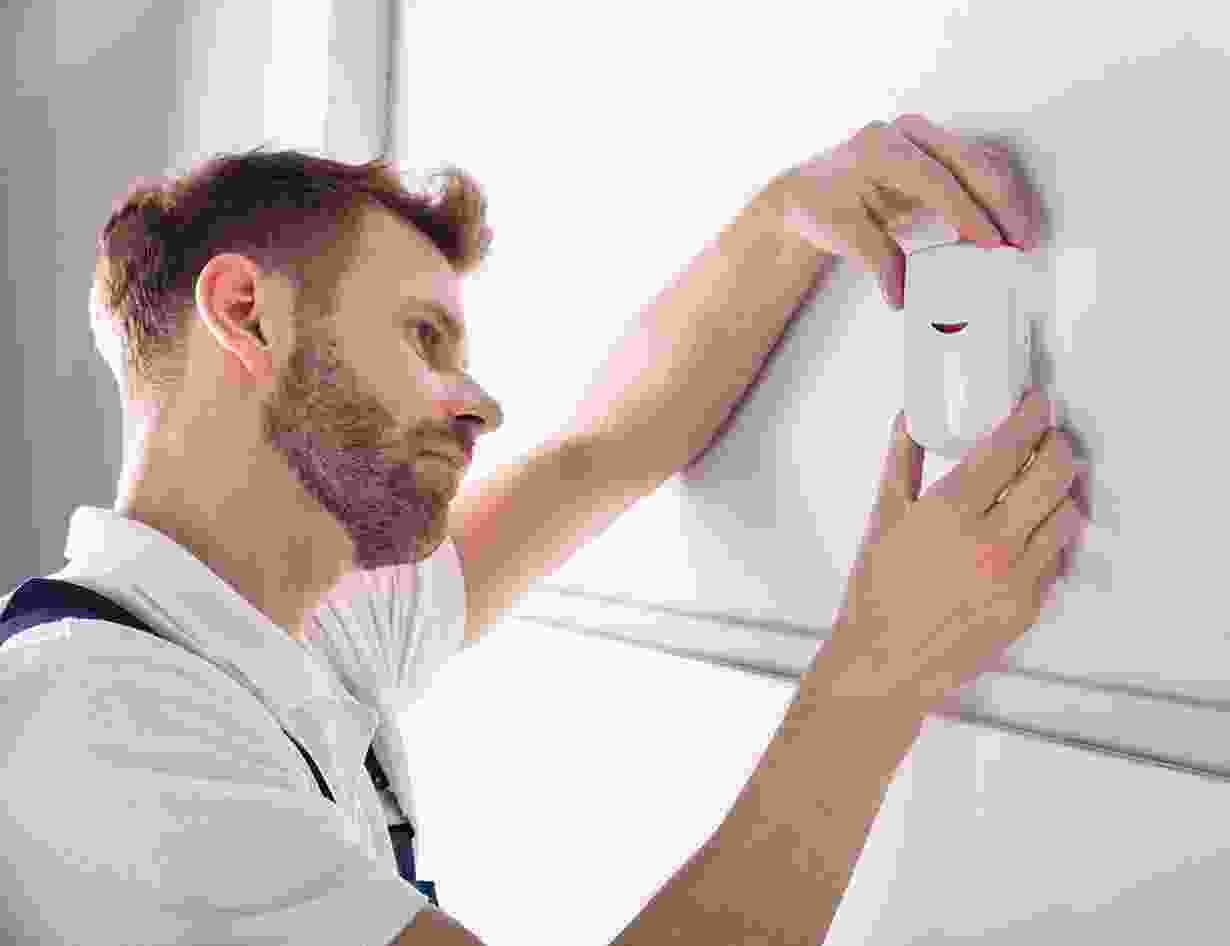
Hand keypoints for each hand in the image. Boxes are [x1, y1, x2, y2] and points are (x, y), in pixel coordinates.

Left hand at [774, 114, 1042, 308]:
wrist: (811, 193)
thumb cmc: (821, 206)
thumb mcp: (837, 232)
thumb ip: (874, 258)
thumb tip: (901, 292)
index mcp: (881, 148)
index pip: (934, 178)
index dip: (966, 211)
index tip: (989, 241)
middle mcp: (908, 134)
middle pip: (970, 161)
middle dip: (1002, 203)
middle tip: (1020, 243)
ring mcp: (928, 139)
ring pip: (983, 160)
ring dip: (1009, 199)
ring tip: (1023, 239)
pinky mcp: (941, 153)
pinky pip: (981, 168)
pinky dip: (1000, 196)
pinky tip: (1010, 226)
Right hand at [814, 388, 1086, 716]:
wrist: (886, 663)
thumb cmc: (876, 595)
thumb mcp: (883, 520)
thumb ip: (902, 464)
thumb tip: (909, 420)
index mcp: (947, 512)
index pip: (1006, 449)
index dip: (1030, 418)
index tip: (1037, 405)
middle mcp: (988, 541)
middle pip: (1051, 474)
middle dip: (1058, 446)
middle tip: (1050, 438)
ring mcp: (1014, 575)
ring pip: (1065, 514)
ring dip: (1062, 490)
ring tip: (1050, 480)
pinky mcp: (1029, 605)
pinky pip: (1057, 557)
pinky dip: (1051, 535)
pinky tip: (1036, 528)